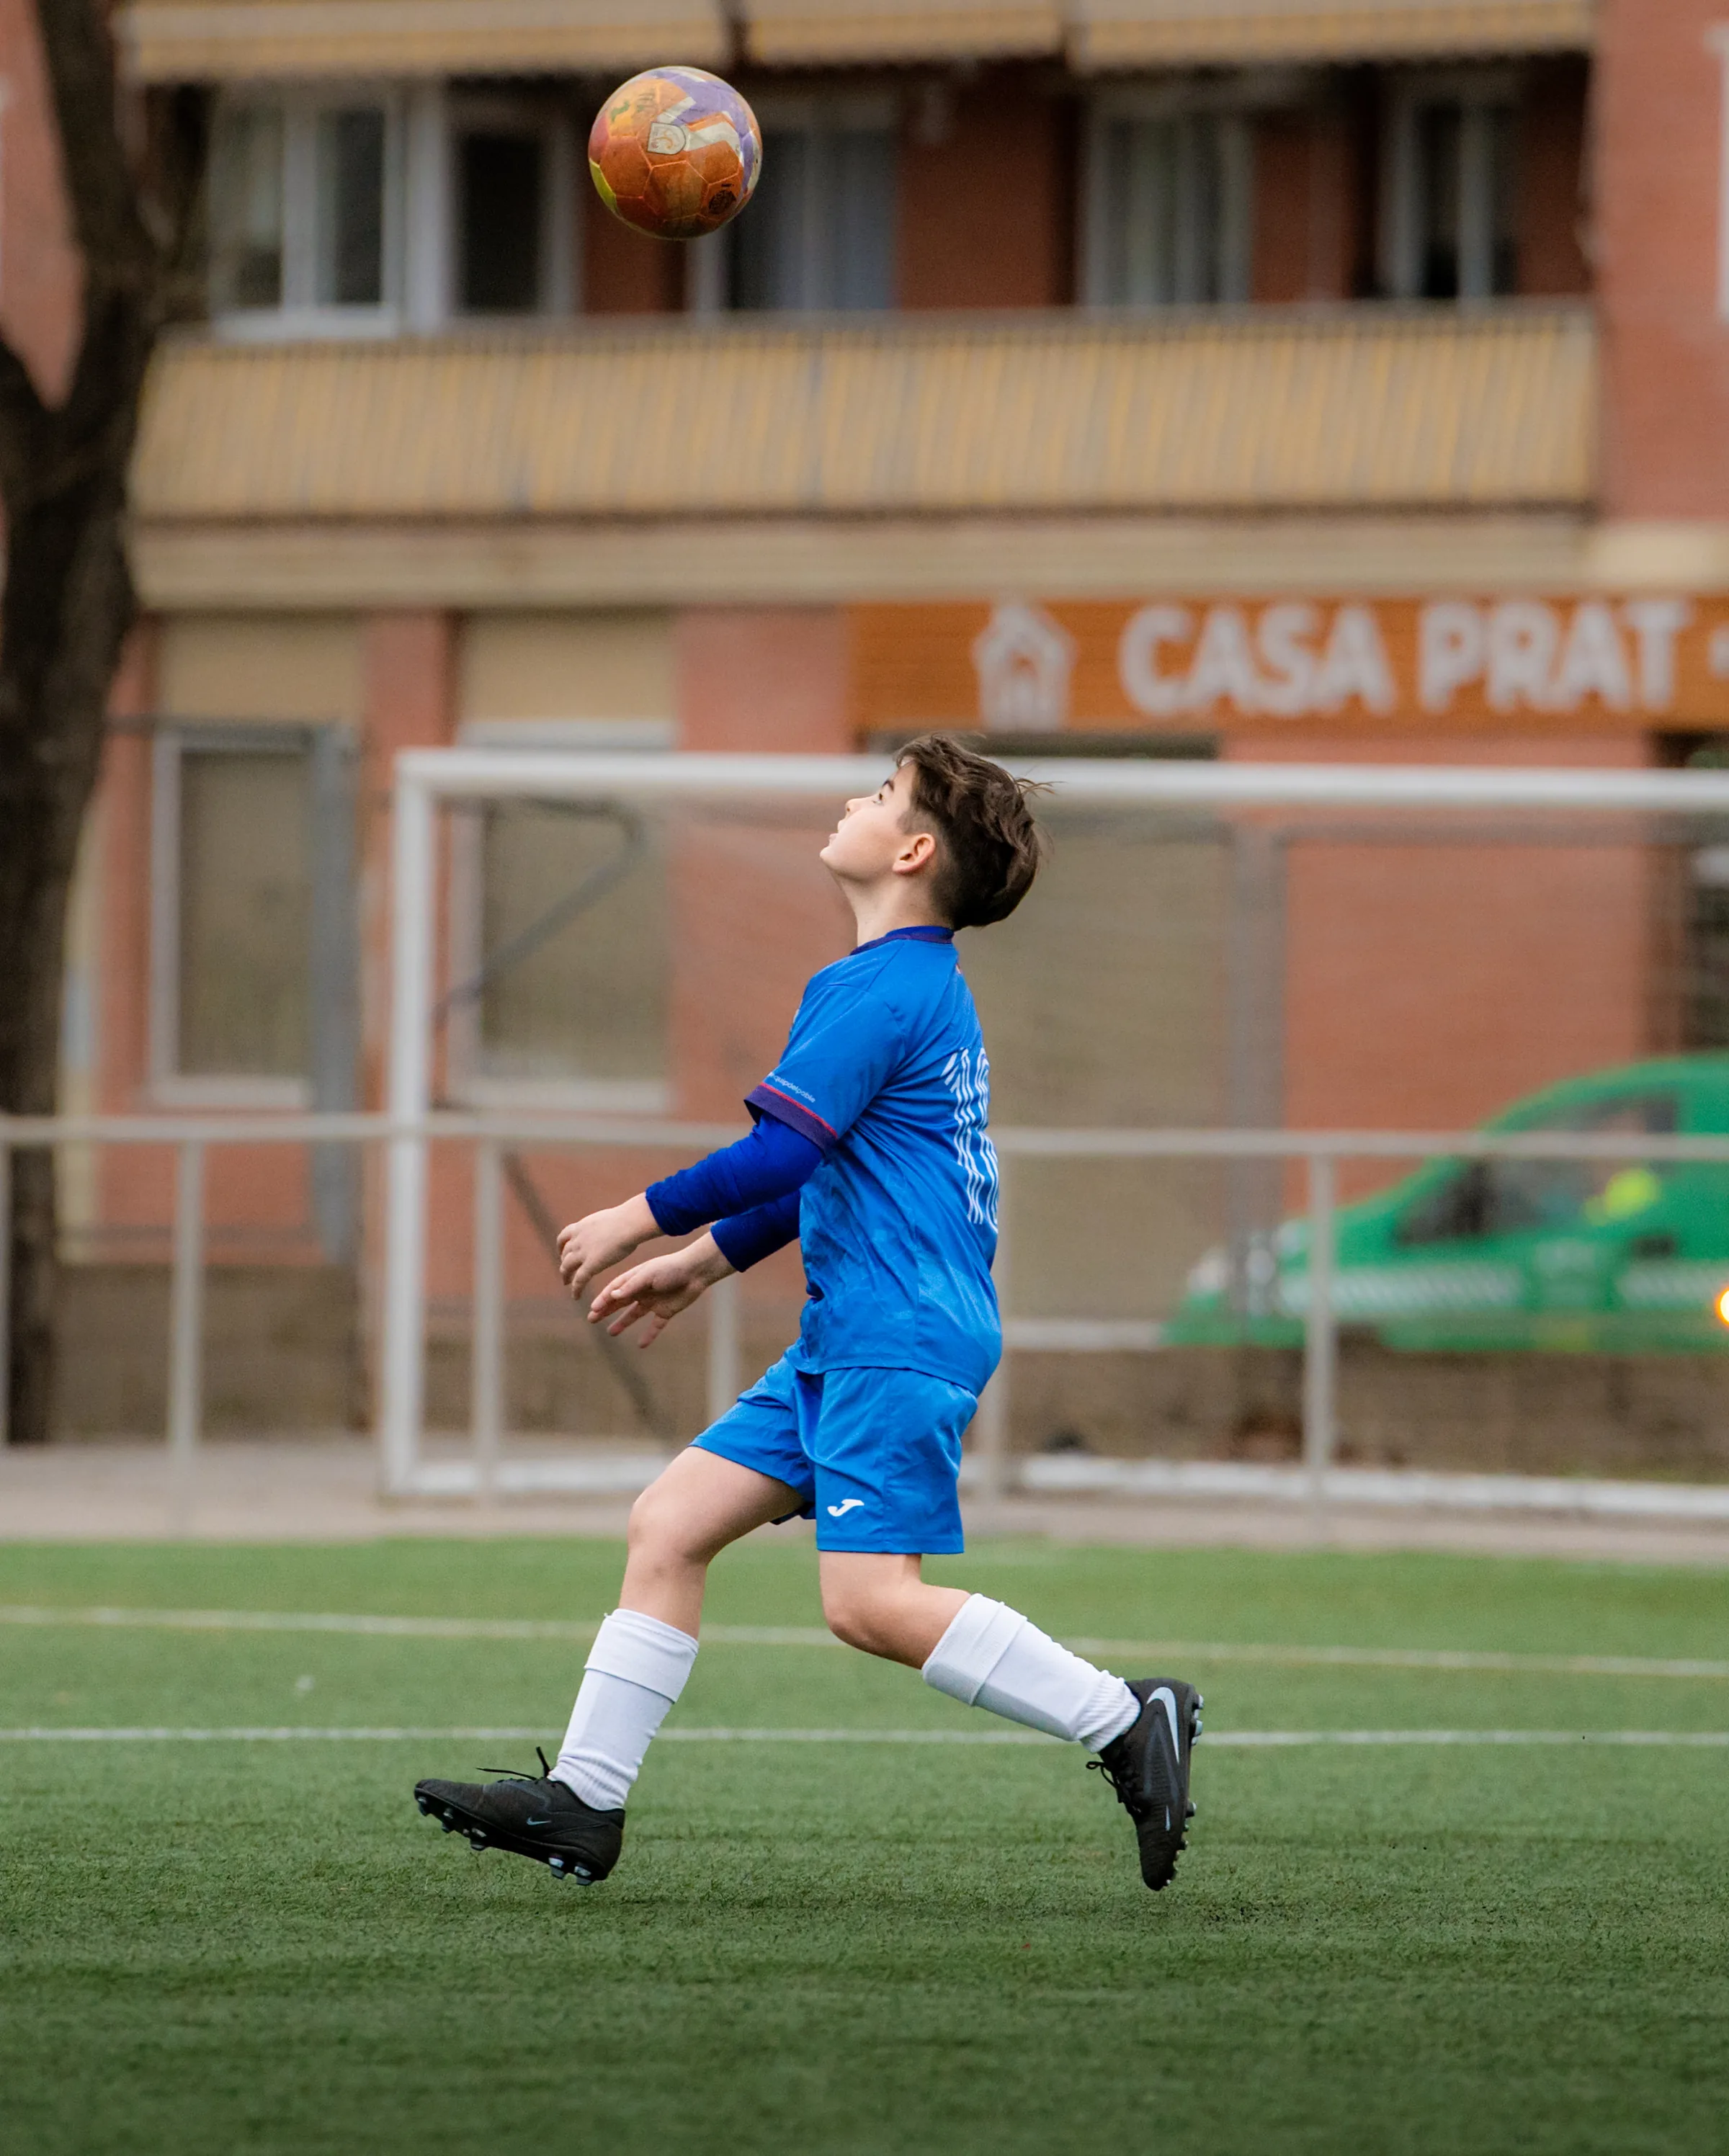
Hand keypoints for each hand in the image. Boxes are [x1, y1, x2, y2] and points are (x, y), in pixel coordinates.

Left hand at [557, 1193, 660, 1301]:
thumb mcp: (609, 1218)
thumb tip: (617, 1224)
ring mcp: (582, 1252)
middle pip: (565, 1253)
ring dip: (565, 1276)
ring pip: (567, 1267)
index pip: (564, 1237)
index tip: (562, 1252)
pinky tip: (576, 1297)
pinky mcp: (590, 1265)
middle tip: (565, 1271)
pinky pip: (578, 1280)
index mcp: (582, 1226)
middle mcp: (578, 1239)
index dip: (561, 1246)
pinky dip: (575, 1289)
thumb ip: (607, 1225)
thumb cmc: (628, 1219)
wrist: (629, 1223)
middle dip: (564, 1262)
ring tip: (566, 1283)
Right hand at [589, 1236, 733, 1348]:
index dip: (603, 1299)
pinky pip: (656, 1325)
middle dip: (606, 1311)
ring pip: (634, 1314)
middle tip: (592, 1319)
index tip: (593, 1309)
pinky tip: (641, 1345)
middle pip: (620, 1302)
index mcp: (635, 1279)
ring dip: (622, 1323)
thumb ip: (631, 1286)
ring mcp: (654, 1301)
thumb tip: (612, 1295)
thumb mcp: (648, 1275)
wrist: (696, 1272)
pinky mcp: (667, 1311)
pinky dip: (649, 1335)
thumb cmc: (671, 1268)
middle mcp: (642, 1291)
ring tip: (611, 1332)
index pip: (615, 1290)